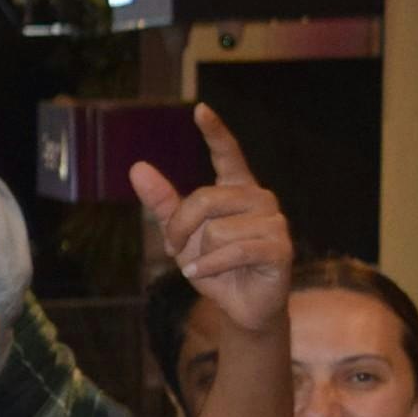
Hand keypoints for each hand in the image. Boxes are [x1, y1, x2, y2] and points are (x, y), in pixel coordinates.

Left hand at [131, 104, 290, 333]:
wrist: (241, 307)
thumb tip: (137, 167)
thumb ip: (163, 203)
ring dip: (199, 254)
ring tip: (205, 265)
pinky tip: (202, 274)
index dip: (215, 132)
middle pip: (205, 199)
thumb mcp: (182, 234)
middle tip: (178, 250)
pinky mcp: (280, 248)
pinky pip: (233, 250)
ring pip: (217, 229)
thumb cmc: (215, 265)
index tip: (200, 109)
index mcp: (238, 189)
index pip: (229, 154)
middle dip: (181, 229)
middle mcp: (261, 198)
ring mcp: (275, 222)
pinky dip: (209, 266)